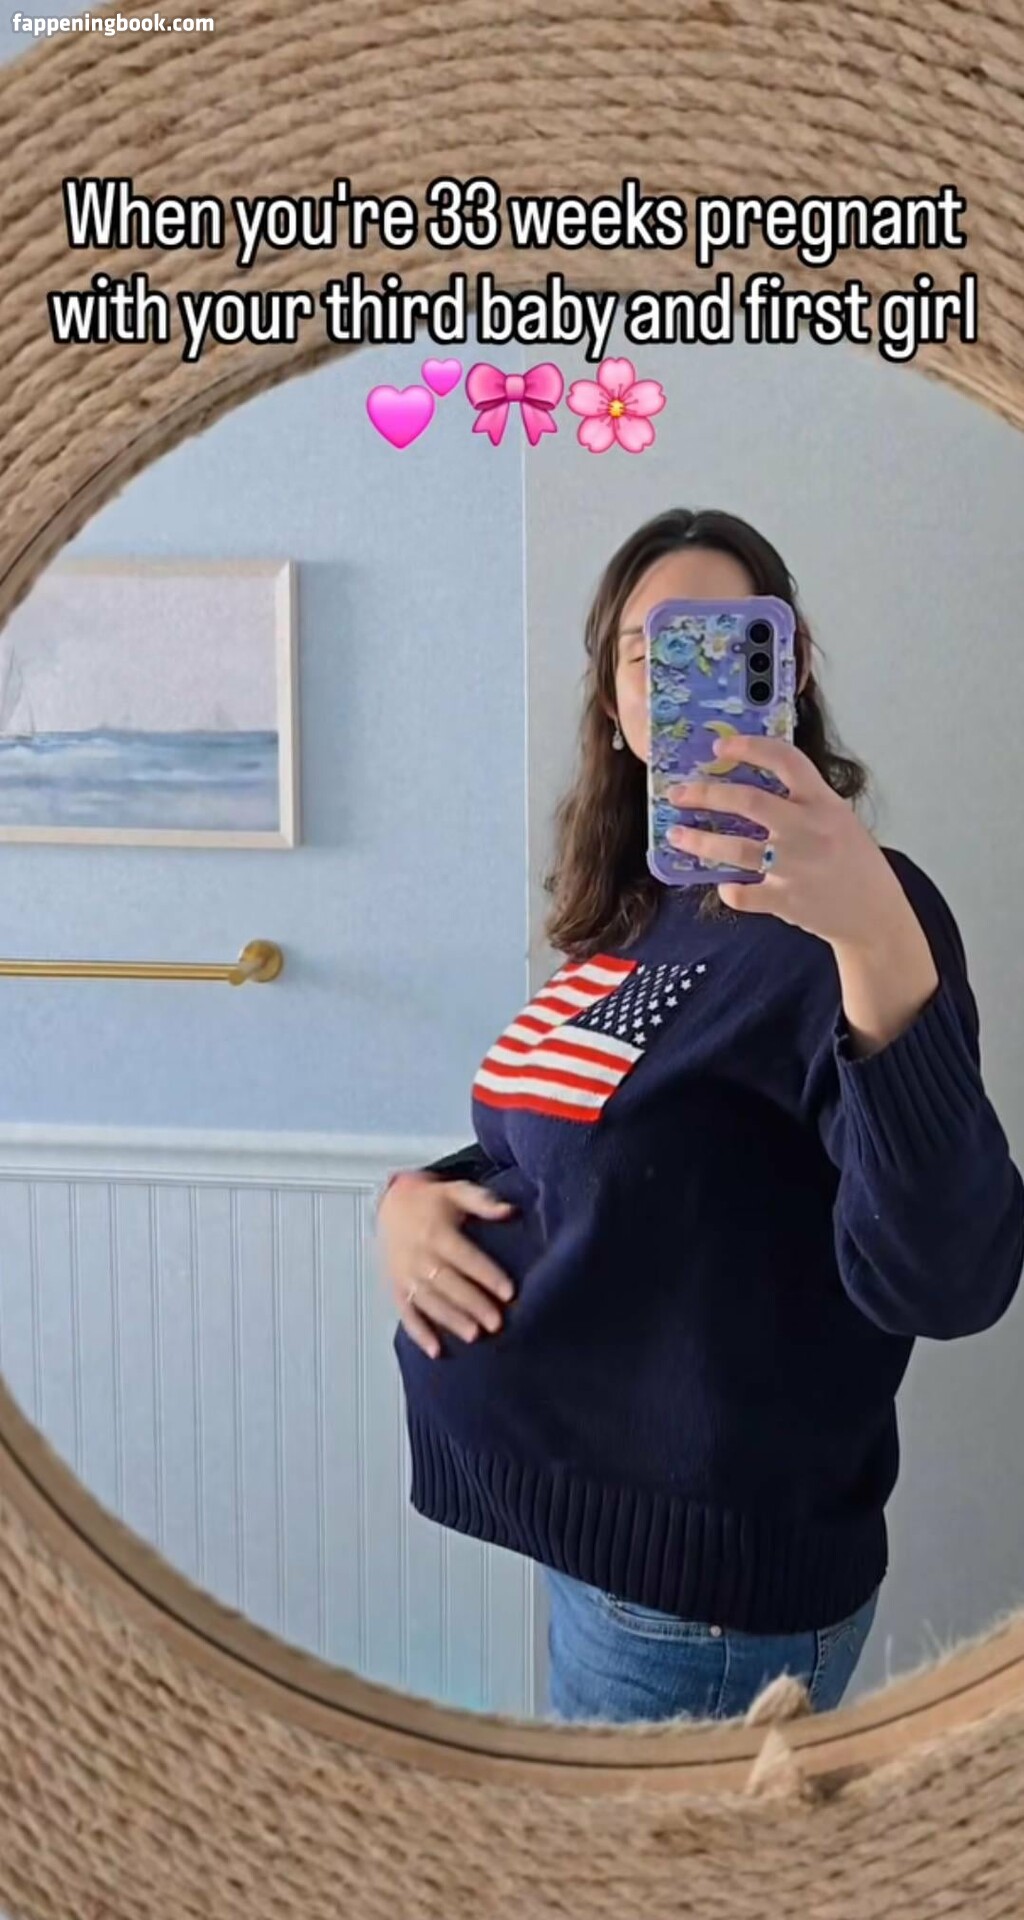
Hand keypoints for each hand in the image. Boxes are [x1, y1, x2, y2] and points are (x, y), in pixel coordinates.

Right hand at [377, 1173, 516, 1358]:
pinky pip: (405, 1312)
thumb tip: (510, 1210)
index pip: (465, 1257)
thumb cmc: (432, 1201)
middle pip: (448, 1283)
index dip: (487, 1274)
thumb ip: (483, 1201)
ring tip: (474, 1336)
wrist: (391, 1204)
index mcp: (436, 1232)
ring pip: (429, 1301)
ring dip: (450, 1320)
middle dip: (473, 1304)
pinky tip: (436, 1351)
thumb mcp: (457, 1191)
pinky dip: (419, 1333)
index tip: (509, 1292)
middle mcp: (418, 1255)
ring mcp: (404, 1274)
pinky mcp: (396, 1287)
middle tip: (497, 1323)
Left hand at [665, 735, 912, 946]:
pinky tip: (724, 885)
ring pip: (736, 848)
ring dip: (699, 840)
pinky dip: (729, 889)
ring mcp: (796, 866)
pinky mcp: (786, 900)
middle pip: (748, 801)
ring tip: (676, 834)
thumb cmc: (856, 863)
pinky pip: (743, 893)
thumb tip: (755, 782)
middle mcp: (809, 830)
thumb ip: (805, 801)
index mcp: (824, 803)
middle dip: (706, 794)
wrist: (876, 915)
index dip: (749, 748)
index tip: (719, 747)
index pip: (785, 760)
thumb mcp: (839, 819)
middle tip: (678, 793)